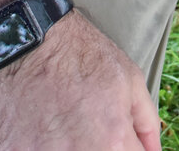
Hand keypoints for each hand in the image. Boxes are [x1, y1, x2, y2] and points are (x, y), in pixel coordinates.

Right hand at [0, 10, 160, 150]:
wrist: (32, 39)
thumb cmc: (81, 55)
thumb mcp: (129, 79)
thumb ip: (146, 124)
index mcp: (113, 142)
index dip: (126, 148)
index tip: (117, 137)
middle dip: (99, 147)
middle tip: (89, 125)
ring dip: (68, 147)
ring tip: (64, 126)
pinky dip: (41, 147)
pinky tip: (42, 128)